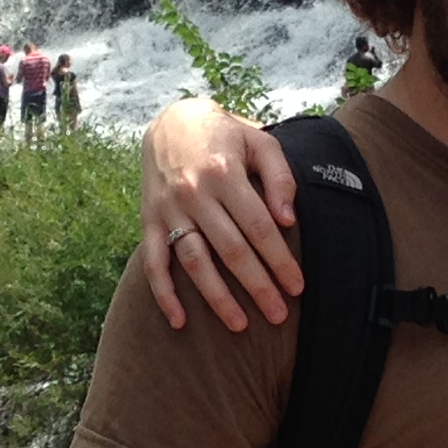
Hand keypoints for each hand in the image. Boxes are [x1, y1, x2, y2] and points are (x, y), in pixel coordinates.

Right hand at [141, 101, 302, 331]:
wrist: (171, 121)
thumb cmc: (225, 135)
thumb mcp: (259, 142)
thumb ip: (279, 177)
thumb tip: (288, 220)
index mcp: (224, 173)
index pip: (259, 227)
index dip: (280, 259)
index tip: (297, 287)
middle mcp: (194, 194)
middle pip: (231, 250)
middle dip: (257, 286)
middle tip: (278, 315)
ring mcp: (169, 210)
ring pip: (195, 262)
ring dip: (216, 298)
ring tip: (239, 325)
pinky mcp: (150, 221)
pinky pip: (154, 263)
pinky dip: (164, 294)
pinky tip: (179, 321)